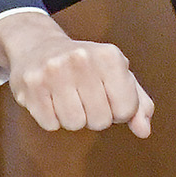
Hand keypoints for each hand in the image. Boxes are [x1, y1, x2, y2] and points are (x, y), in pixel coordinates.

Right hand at [0, 10, 153, 137]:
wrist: (38, 46)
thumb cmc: (86, 67)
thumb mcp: (117, 75)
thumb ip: (137, 104)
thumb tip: (144, 131)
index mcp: (109, 55)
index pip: (125, 110)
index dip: (118, 111)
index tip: (108, 96)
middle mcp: (81, 58)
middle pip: (100, 120)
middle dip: (95, 116)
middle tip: (85, 97)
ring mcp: (54, 70)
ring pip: (74, 124)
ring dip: (73, 118)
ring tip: (68, 97)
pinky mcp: (31, 84)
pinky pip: (50, 124)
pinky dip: (52, 118)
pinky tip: (51, 99)